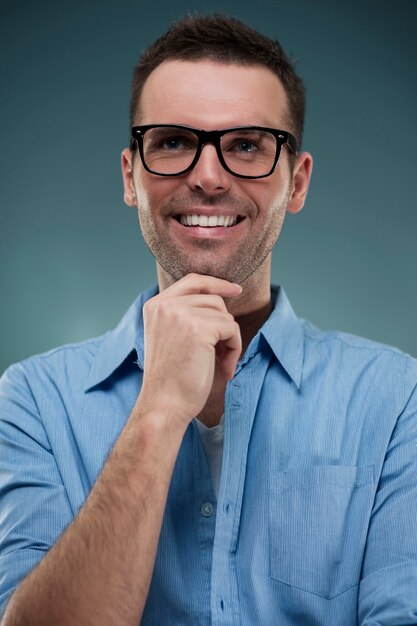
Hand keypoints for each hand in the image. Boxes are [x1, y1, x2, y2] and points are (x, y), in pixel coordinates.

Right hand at [137, 274, 241, 427]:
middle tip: (220, 355)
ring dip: (229, 341)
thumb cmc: (171, 379)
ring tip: (220, 364)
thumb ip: (186, 315)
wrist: (164, 405)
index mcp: (155, 305)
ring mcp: (181, 314)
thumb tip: (221, 300)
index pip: (192, 281)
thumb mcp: (171, 337)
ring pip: (225, 315)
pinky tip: (224, 369)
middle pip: (213, 300)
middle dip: (223, 326)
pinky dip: (234, 350)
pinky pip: (232, 329)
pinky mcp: (199, 328)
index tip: (235, 290)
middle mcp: (165, 305)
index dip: (216, 283)